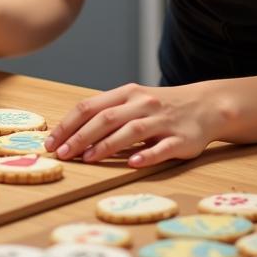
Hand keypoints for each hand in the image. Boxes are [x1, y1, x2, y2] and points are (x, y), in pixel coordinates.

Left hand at [44, 82, 220, 167]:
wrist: (205, 105)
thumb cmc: (160, 107)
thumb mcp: (133, 102)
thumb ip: (107, 113)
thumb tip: (71, 132)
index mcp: (127, 93)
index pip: (90, 106)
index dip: (68, 124)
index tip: (51, 141)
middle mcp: (143, 104)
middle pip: (106, 118)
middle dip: (80, 136)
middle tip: (63, 154)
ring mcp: (163, 121)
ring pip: (131, 131)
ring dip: (107, 145)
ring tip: (88, 159)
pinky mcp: (181, 139)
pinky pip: (162, 147)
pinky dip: (146, 155)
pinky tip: (132, 163)